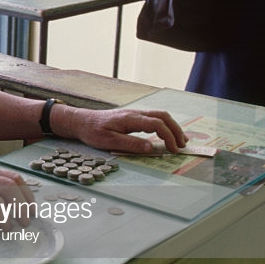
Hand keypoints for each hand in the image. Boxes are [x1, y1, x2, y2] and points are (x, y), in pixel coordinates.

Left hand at [66, 107, 187, 154]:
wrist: (82, 121)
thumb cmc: (93, 131)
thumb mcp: (108, 141)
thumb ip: (130, 144)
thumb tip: (150, 148)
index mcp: (130, 119)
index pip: (157, 124)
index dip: (168, 136)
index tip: (173, 150)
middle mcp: (135, 113)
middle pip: (163, 116)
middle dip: (176, 130)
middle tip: (182, 146)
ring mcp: (135, 114)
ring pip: (160, 116)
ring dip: (172, 127)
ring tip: (180, 141)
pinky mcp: (133, 117)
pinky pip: (154, 118)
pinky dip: (164, 126)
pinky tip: (166, 135)